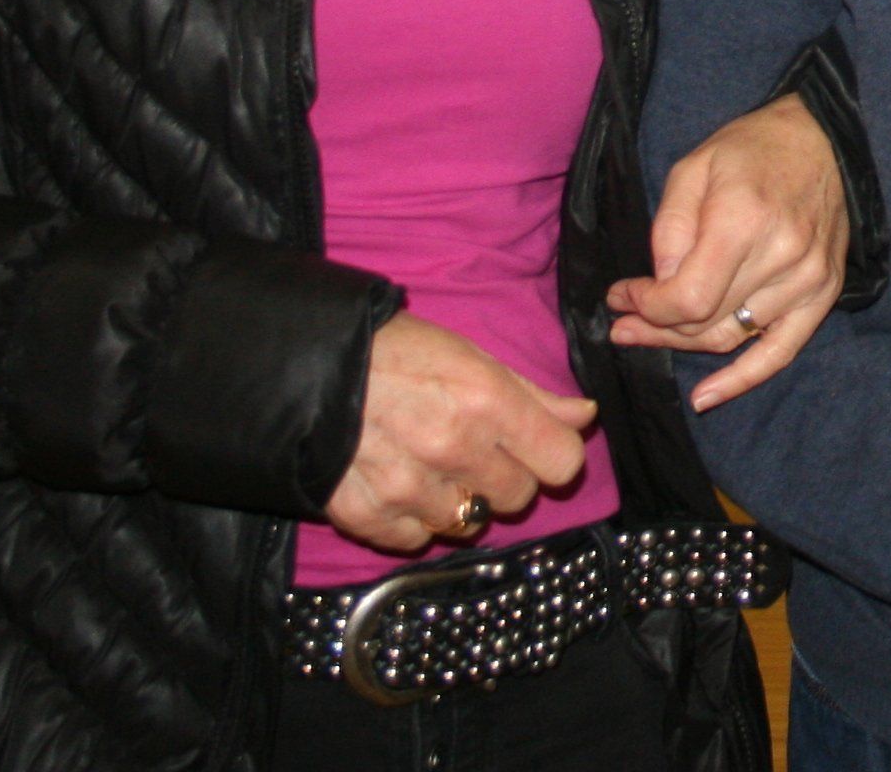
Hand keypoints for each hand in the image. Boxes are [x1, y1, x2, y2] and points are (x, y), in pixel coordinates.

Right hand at [326, 314, 593, 554]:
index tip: (535, 447)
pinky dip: (413, 520)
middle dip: (505, 477)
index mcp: (486, 402)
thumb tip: (584, 416)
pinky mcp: (367, 516)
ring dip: (459, 500)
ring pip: (470, 523)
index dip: (552, 455)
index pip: (561, 463)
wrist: (305, 366)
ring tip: (433, 466)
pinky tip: (400, 484)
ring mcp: (408, 488)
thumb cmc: (395, 350)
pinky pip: (417, 540)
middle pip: (519, 497)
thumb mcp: (470, 356)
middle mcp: (452, 449)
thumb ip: (532, 394)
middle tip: (475, 452)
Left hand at [606, 91, 848, 411]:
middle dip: (654, 326)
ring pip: (730, 337)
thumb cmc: (750, 149)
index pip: (685, 299)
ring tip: (649, 335)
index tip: (622, 296)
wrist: (823, 139)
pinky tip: (704, 398)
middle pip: (704, 323)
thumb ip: (670, 229)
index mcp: (744, 221)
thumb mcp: (693, 168)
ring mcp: (808, 281)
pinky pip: (780, 352)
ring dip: (684, 344)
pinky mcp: (823, 294)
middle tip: (623, 322)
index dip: (646, 308)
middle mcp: (782, 257)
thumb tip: (659, 284)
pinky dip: (741, 380)